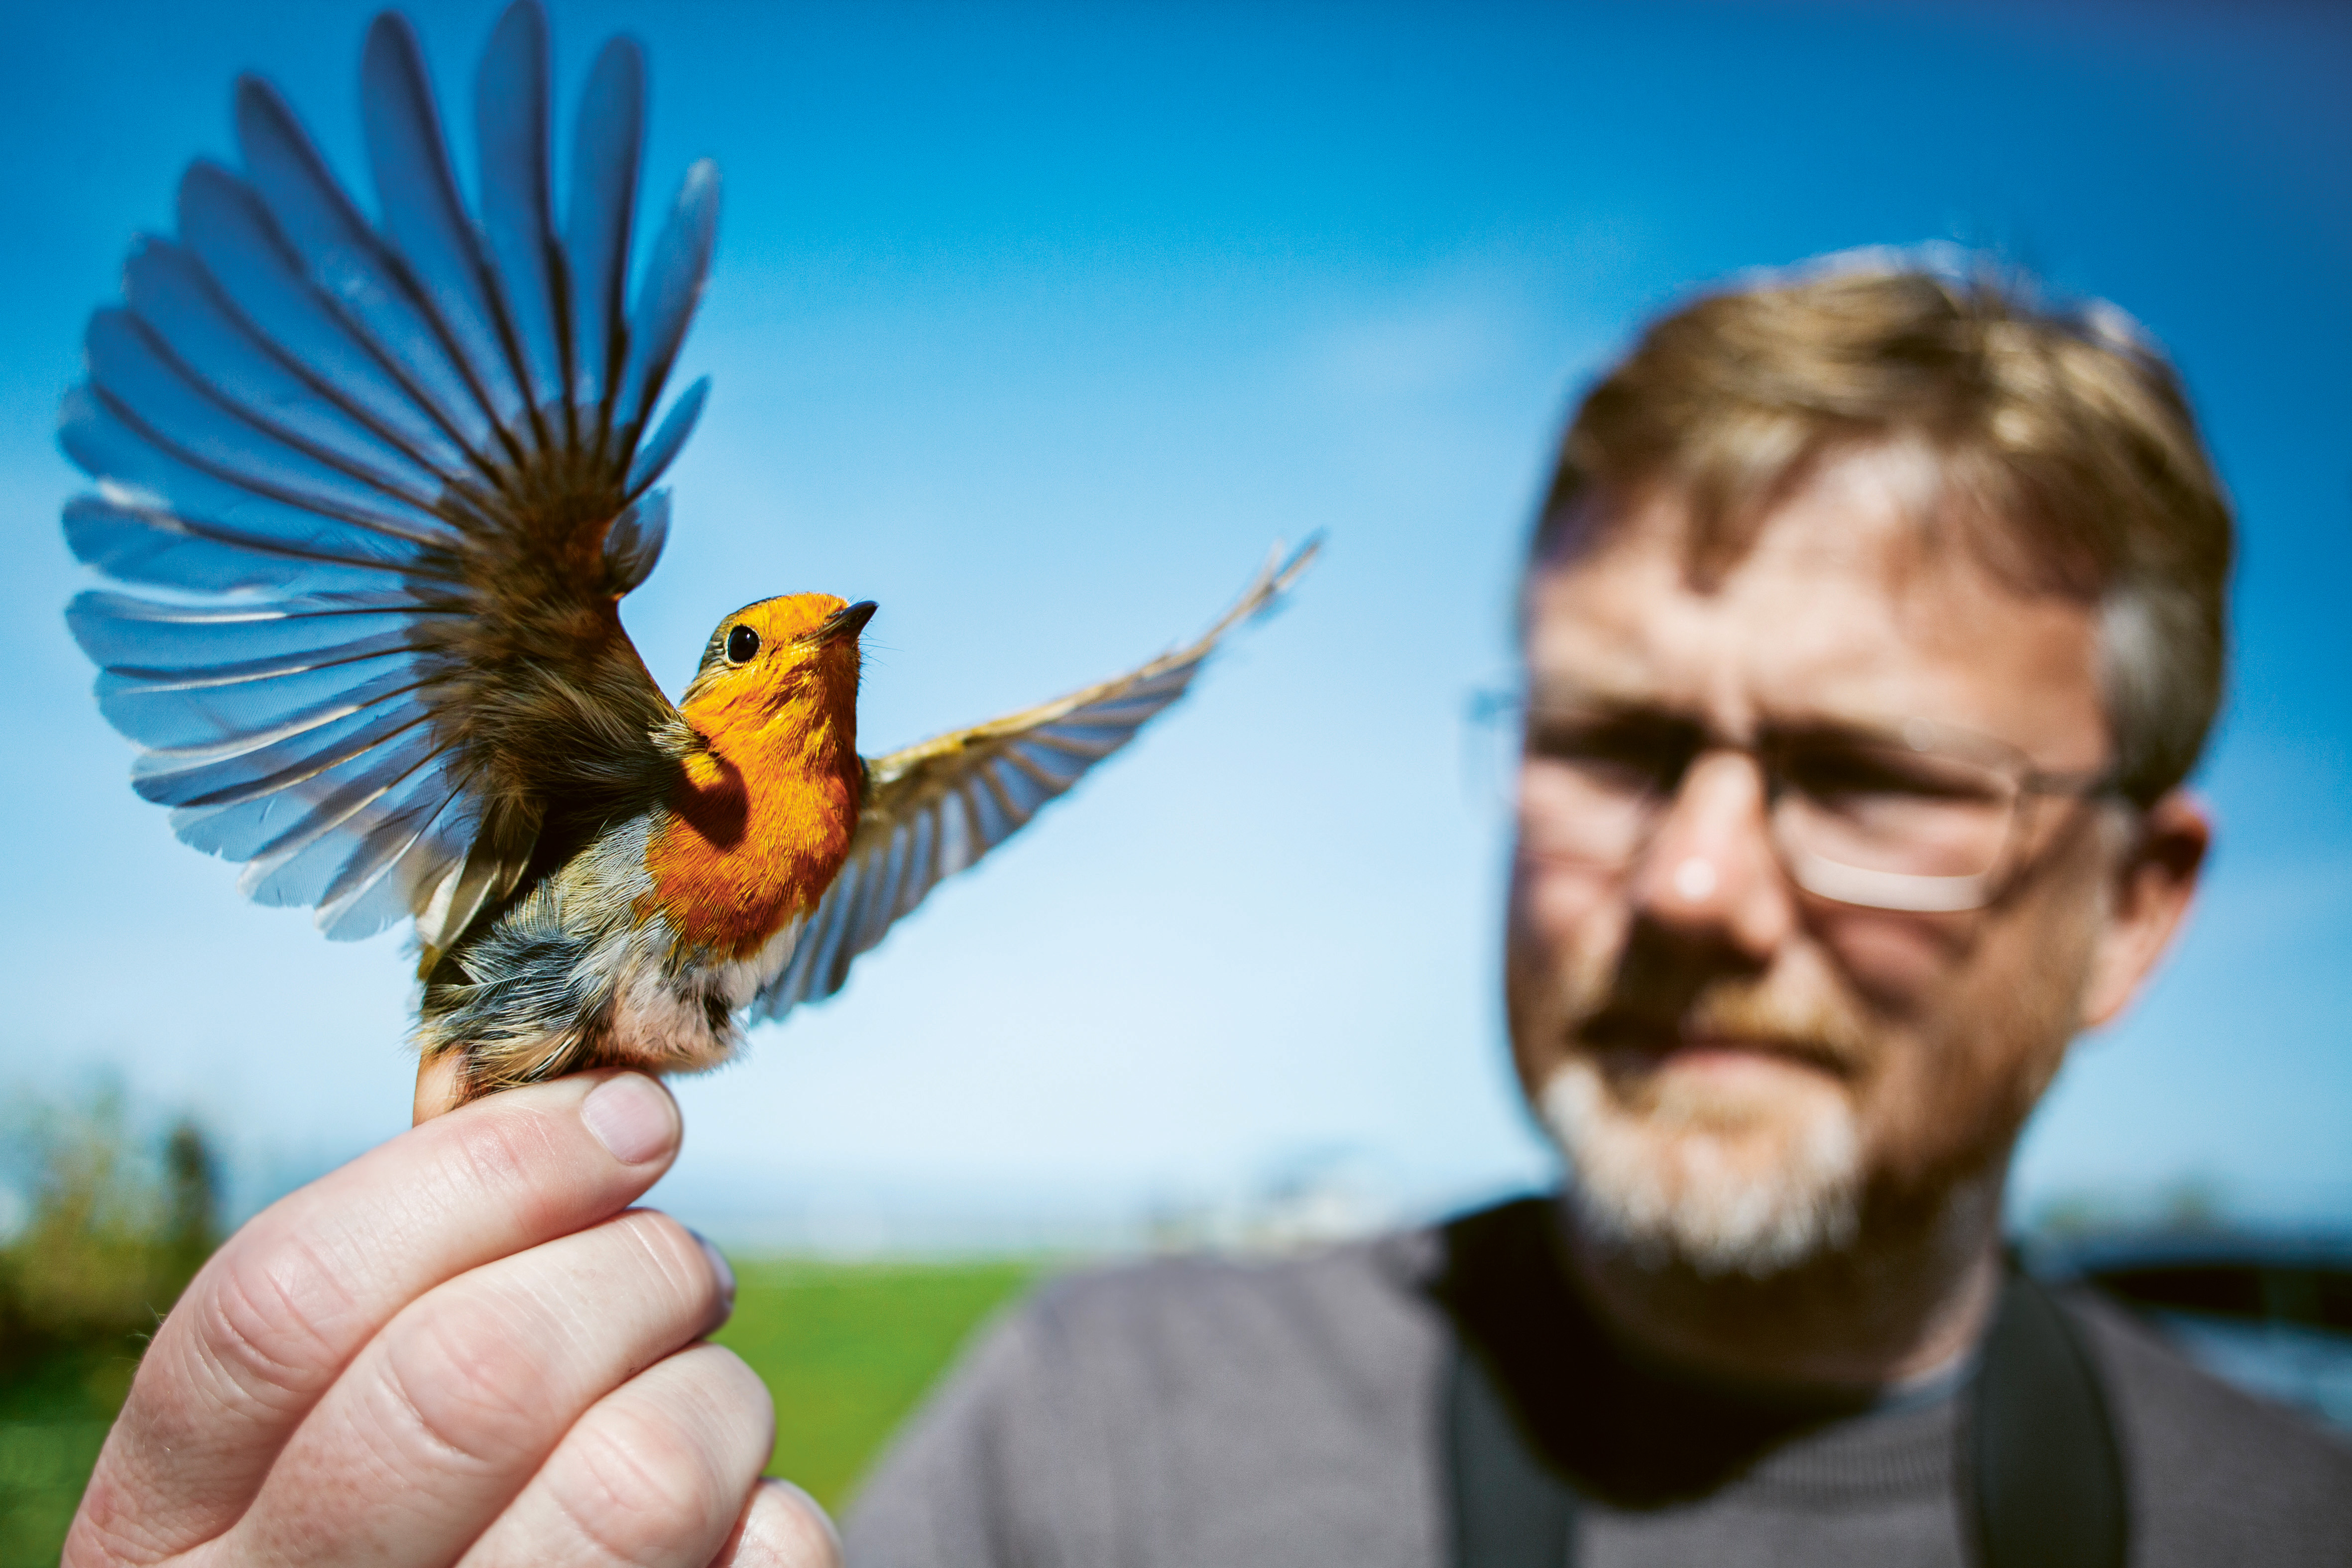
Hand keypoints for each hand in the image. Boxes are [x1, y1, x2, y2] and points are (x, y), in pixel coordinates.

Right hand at [65, 1069, 838, 1567]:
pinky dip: (768, 1514)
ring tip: (701, 1398)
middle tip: (681, 1268)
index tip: (625, 1114)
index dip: (488, 1168)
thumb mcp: (324, 1424)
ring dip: (714, 1396)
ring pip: (639, 1479)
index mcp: (165, 1523)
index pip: (287, 1299)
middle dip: (635, 1269)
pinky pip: (757, 1563)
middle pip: (478, 1373)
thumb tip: (604, 1108)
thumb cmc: (400, 1526)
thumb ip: (419, 1281)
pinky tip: (718, 1523)